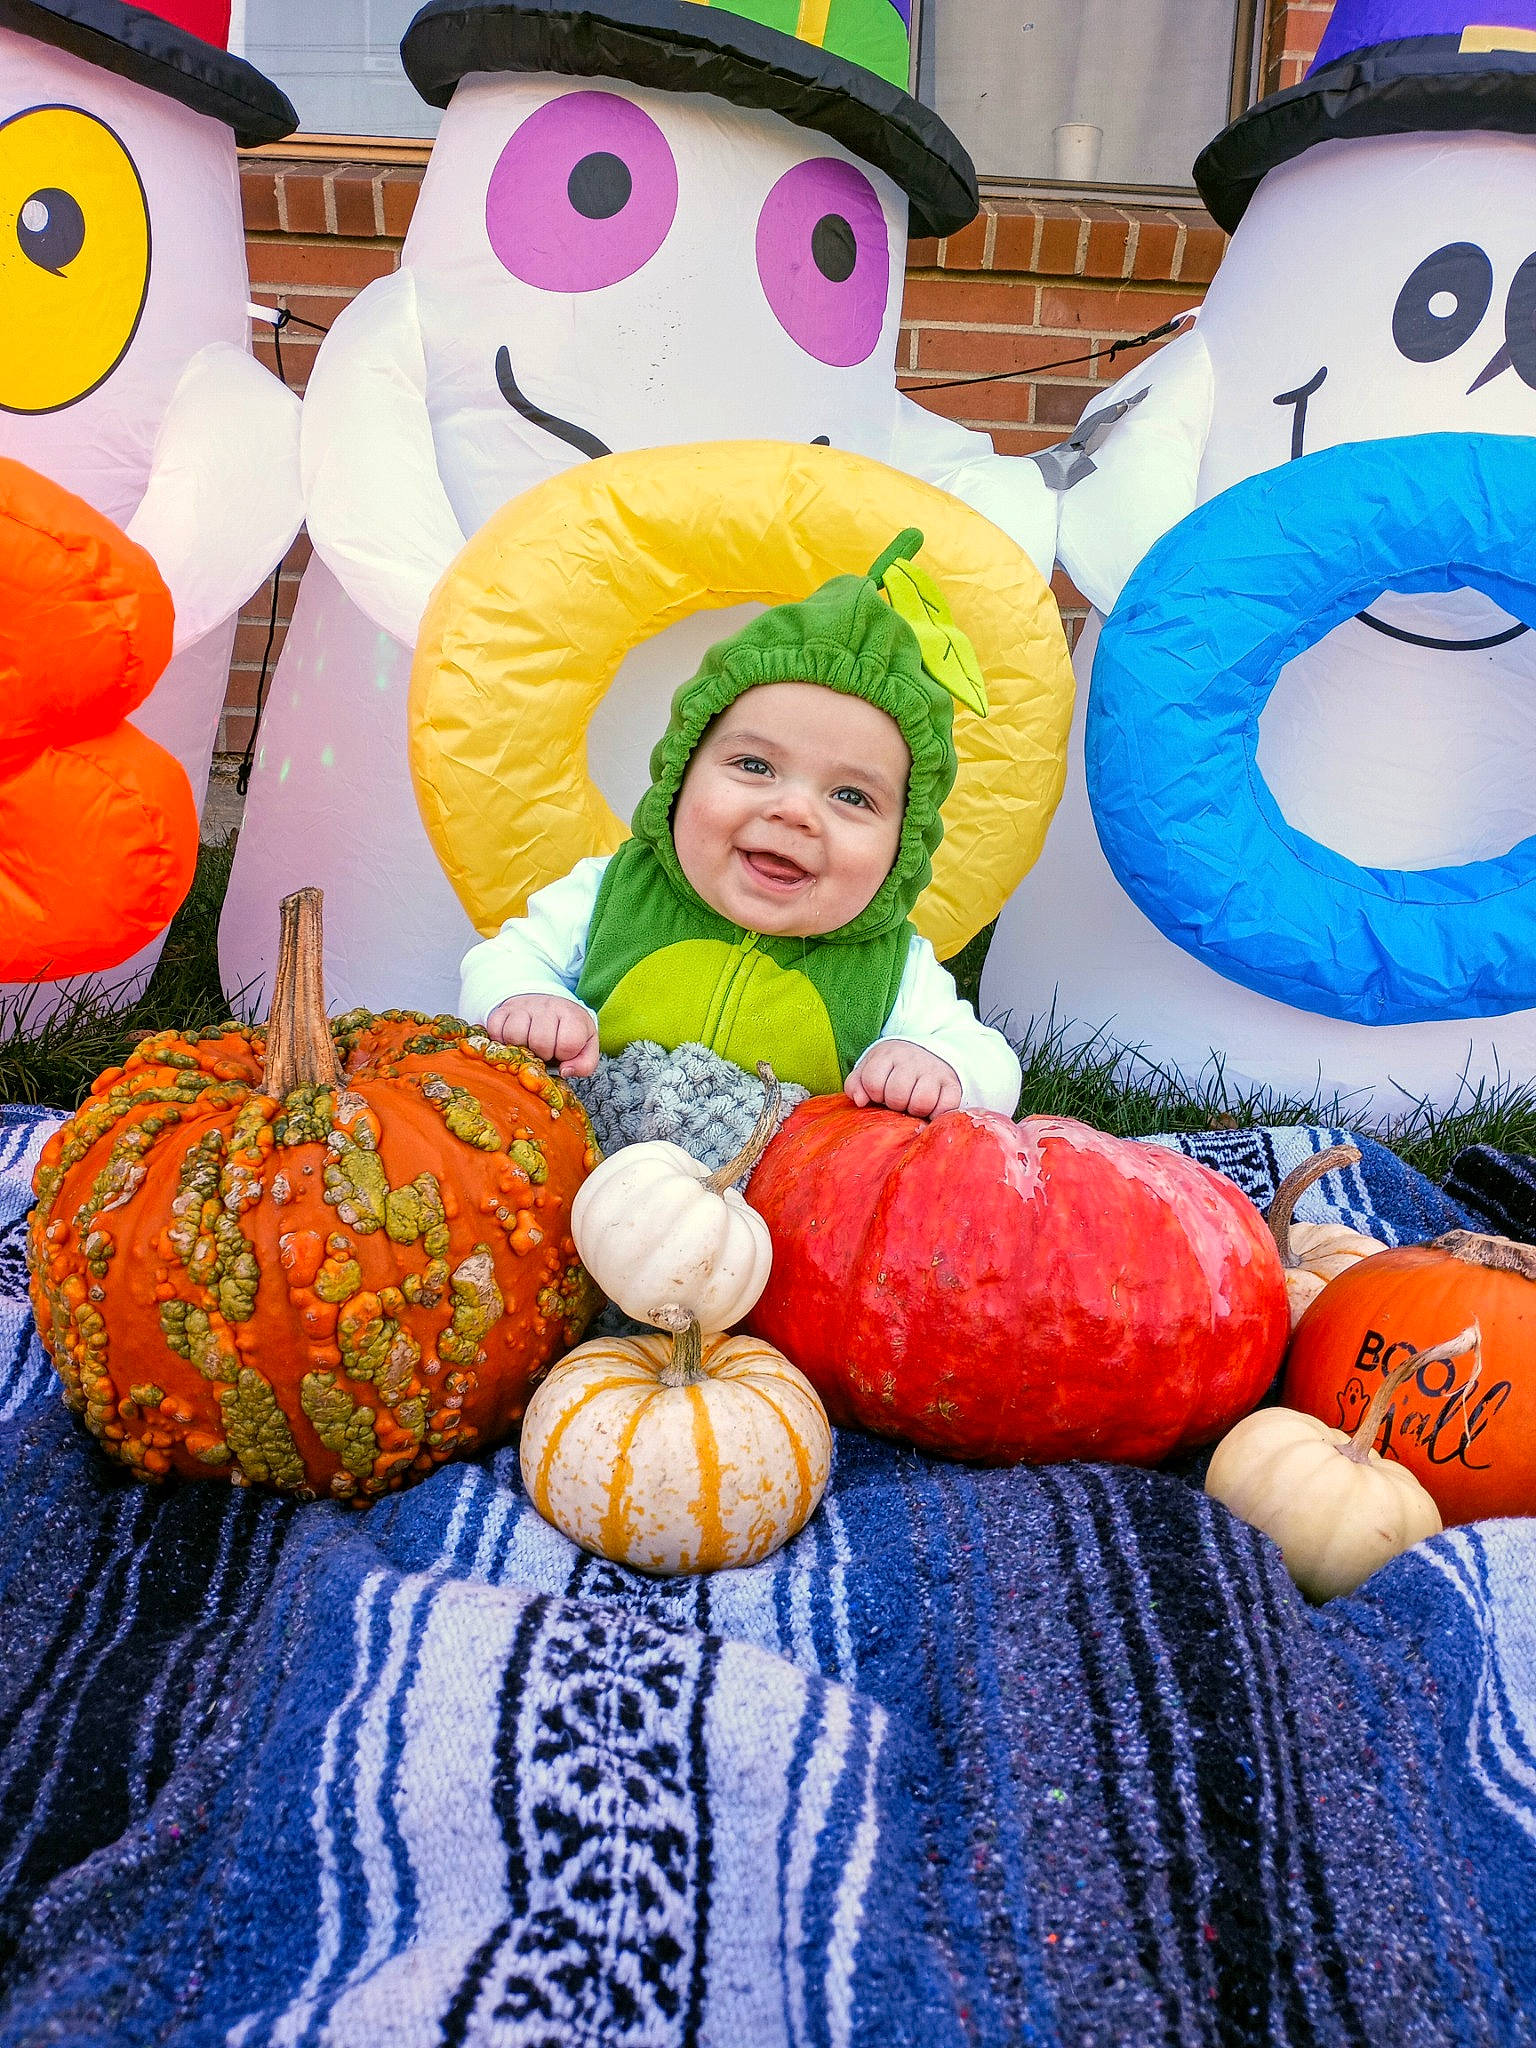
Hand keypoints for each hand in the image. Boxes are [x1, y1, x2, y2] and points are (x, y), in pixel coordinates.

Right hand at [484, 995, 599, 1076]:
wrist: (549, 1008)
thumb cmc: (567, 1033)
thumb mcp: (586, 1048)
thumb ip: (584, 1064)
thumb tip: (565, 1071)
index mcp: (572, 1015)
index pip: (568, 1043)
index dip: (564, 1055)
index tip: (562, 1052)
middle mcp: (548, 1006)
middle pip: (540, 1040)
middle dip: (542, 1054)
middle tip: (544, 1052)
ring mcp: (523, 1006)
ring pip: (514, 1034)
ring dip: (520, 1048)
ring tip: (528, 1046)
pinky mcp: (503, 1010)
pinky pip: (495, 1030)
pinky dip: (501, 1041)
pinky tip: (513, 1041)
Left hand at [847, 1041, 961, 1118]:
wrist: (929, 1054)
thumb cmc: (893, 1069)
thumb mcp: (870, 1069)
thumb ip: (856, 1084)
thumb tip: (860, 1101)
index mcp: (888, 1054)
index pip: (873, 1082)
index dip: (874, 1094)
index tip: (880, 1093)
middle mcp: (913, 1059)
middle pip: (897, 1095)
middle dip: (894, 1104)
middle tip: (898, 1101)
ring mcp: (935, 1071)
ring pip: (921, 1102)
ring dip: (915, 1111)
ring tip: (913, 1106)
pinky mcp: (953, 1085)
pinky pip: (945, 1108)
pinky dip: (937, 1114)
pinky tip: (930, 1110)